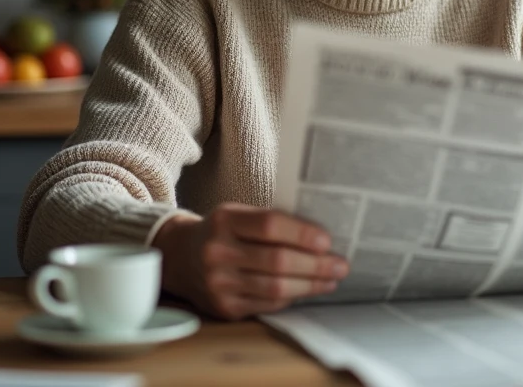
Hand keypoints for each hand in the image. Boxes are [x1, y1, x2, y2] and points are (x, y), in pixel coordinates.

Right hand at [152, 203, 348, 319]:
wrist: (181, 257)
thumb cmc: (223, 231)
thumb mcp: (237, 215)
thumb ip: (271, 221)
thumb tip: (320, 237)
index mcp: (225, 220)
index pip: (270, 226)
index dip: (302, 234)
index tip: (327, 240)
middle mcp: (218, 252)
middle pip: (277, 261)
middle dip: (315, 265)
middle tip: (341, 265)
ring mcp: (219, 283)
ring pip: (275, 287)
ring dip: (310, 285)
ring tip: (331, 279)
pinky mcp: (224, 307)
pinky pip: (267, 304)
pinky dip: (292, 297)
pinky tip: (308, 290)